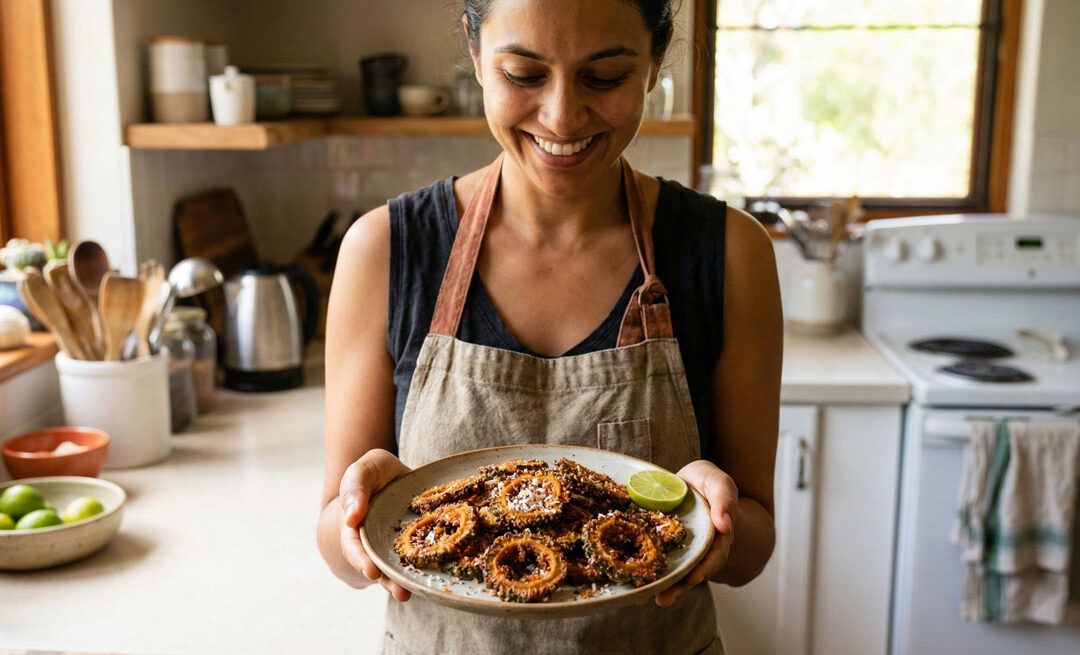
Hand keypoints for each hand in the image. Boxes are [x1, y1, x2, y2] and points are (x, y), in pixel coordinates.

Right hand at [339, 448, 412, 600]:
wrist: (394, 476)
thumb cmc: (376, 472)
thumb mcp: (364, 469)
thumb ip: (356, 487)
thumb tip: (351, 518)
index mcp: (354, 524)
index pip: (353, 545)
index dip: (361, 559)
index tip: (371, 571)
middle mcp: (371, 541)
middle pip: (374, 564)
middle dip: (385, 579)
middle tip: (399, 593)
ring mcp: (390, 547)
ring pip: (393, 568)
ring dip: (399, 583)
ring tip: (407, 595)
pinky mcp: (412, 546)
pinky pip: (414, 560)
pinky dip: (420, 571)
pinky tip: (430, 581)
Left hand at [654, 459, 738, 607]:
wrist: (686, 481)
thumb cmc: (706, 481)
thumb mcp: (718, 482)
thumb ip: (724, 499)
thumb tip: (724, 524)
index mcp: (717, 536)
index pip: (714, 556)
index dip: (704, 568)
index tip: (693, 579)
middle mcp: (699, 549)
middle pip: (692, 571)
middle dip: (678, 587)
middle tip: (663, 599)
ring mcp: (679, 550)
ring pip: (673, 571)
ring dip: (661, 586)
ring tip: (642, 598)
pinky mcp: (660, 546)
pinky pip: (654, 560)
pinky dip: (645, 572)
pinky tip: (631, 584)